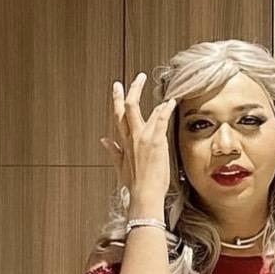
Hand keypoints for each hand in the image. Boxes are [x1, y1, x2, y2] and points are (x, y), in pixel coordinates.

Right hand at [99, 73, 175, 212]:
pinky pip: (160, 119)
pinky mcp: (155, 142)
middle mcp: (132, 138)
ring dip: (155, 101)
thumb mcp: (120, 167)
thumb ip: (113, 151)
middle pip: (129, 107)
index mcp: (124, 143)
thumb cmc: (135, 185)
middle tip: (138, 77)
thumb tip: (104, 141)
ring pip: (145, 111)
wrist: (144, 196)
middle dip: (133, 90)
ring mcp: (143, 138)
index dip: (118, 100)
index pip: (118, 116)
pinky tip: (170, 102)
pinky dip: (165, 109)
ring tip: (163, 95)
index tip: (117, 87)